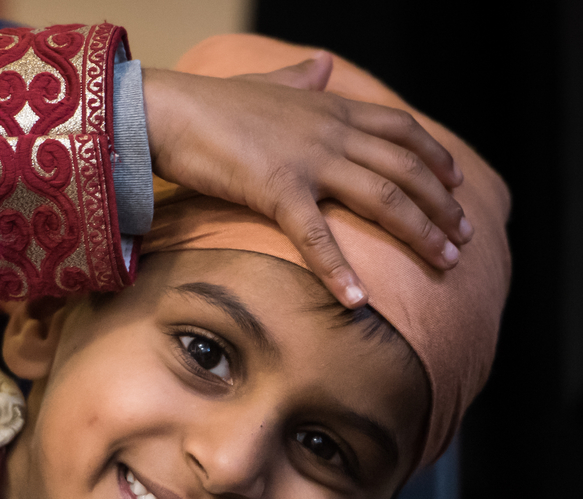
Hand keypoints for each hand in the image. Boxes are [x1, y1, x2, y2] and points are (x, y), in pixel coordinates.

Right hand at [142, 55, 471, 306]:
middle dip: (443, 205)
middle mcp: (331, 132)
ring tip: (445, 262)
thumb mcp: (265, 83)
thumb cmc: (210, 103)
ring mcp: (308, 160)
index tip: (457, 184)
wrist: (169, 111)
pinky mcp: (277, 189)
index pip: (402, 130)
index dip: (436, 157)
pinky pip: (317, 235)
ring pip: (382, 197)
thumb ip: (299, 78)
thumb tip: (324, 64)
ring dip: (420, 232)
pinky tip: (357, 299)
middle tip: (465, 239)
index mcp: (330, 108)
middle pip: (406, 168)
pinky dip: (339, 268)